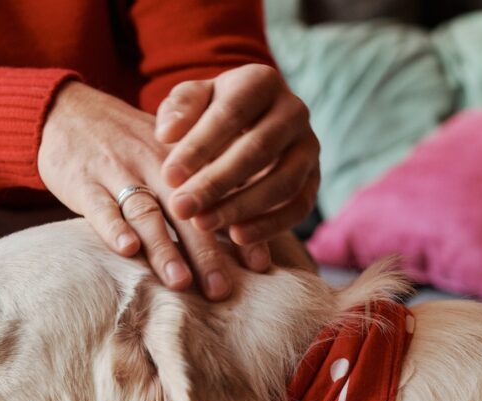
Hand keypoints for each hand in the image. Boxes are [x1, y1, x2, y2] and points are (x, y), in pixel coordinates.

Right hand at [38, 81, 236, 298]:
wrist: (68, 112)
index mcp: (182, 160)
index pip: (218, 197)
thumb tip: (246, 230)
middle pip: (185, 212)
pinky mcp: (83, 182)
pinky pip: (100, 208)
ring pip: (145, 213)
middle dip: (205, 252)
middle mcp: (154, 165)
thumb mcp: (167, 151)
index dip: (239, 230)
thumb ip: (202, 183)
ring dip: (163, 248)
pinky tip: (127, 249)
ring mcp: (117, 173)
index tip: (260, 267)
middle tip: (221, 290)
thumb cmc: (127, 143)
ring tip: (179, 281)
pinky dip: (113, 228)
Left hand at [156, 64, 319, 254]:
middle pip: (258, 149)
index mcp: (261, 82)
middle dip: (216, 183)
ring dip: (241, 207)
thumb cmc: (209, 111)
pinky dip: (270, 225)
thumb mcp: (189, 100)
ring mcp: (309, 145)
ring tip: (203, 223)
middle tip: (181, 208)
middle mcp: (294, 110)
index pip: (230, 114)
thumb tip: (167, 134)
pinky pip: (300, 206)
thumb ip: (177, 110)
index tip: (168, 177)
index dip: (199, 147)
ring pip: (283, 181)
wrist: (246, 122)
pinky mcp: (314, 178)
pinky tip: (236, 237)